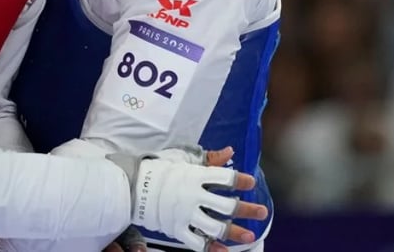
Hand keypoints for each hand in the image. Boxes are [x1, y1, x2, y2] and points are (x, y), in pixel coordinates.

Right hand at [107, 147, 268, 251]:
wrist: (132, 187)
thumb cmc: (158, 170)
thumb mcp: (183, 159)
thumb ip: (209, 159)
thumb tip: (230, 152)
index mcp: (195, 176)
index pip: (224, 178)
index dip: (240, 181)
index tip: (251, 183)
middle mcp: (193, 196)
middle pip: (226, 206)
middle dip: (247, 210)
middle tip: (262, 212)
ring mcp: (185, 214)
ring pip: (215, 227)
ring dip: (234, 232)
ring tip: (250, 235)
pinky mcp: (177, 228)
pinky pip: (197, 243)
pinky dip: (212, 249)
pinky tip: (225, 251)